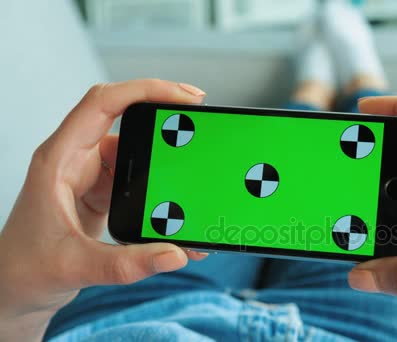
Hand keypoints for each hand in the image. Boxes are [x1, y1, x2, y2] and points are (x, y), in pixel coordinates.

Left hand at [0, 79, 208, 340]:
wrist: (15, 287)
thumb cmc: (26, 269)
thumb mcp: (75, 266)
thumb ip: (127, 264)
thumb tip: (174, 254)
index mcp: (59, 159)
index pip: (102, 103)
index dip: (145, 91)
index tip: (185, 98)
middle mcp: (77, 159)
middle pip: (126, 119)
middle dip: (166, 116)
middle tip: (202, 122)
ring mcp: (92, 174)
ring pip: (138, 149)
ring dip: (168, 157)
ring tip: (196, 165)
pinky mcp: (104, 191)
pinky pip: (140, 177)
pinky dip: (163, 185)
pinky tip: (180, 200)